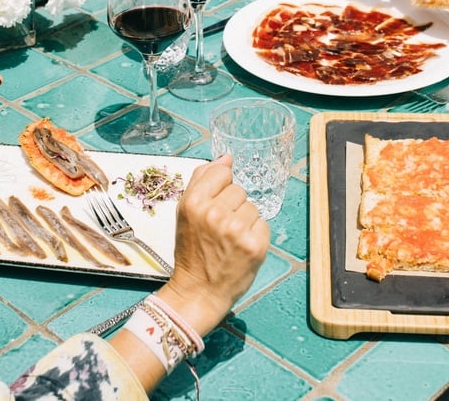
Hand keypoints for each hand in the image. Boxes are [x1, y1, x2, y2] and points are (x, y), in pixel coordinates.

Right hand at [155, 154, 268, 336]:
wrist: (198, 291)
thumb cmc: (192, 250)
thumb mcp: (186, 211)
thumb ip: (202, 180)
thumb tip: (226, 157)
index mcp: (194, 202)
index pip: (221, 172)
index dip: (219, 188)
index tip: (214, 204)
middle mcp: (214, 213)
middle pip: (238, 189)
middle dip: (232, 206)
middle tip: (220, 228)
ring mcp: (236, 229)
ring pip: (252, 206)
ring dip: (244, 220)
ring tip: (230, 239)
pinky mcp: (255, 245)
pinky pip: (263, 224)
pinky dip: (255, 235)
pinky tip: (241, 247)